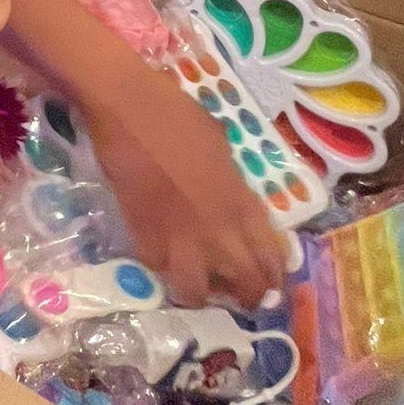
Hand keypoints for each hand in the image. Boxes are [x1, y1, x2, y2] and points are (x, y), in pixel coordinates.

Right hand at [83, 67, 284, 307]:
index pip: (270, 256)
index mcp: (241, 202)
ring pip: (196, 291)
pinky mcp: (143, 235)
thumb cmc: (179, 115)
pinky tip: (163, 259)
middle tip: (239, 295)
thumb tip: (230, 200)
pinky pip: (158, 268)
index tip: (271, 282)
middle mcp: (218, 229)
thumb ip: (231, 185)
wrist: (130, 108)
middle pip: (243, 283)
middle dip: (245, 295)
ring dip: (201, 294)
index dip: (273, 276)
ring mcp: (179, 237)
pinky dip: (162, 268)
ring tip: (198, 286)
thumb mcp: (221, 149)